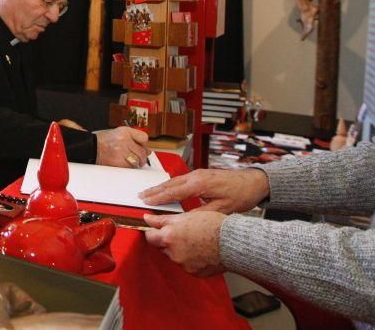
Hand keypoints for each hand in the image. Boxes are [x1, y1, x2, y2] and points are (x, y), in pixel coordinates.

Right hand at [94, 126, 148, 166]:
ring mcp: (121, 151)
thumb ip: (134, 139)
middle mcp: (124, 140)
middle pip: (142, 151)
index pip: (144, 138)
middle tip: (138, 158)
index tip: (142, 147)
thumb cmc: (105, 141)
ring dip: (135, 163)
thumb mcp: (119, 134)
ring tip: (128, 160)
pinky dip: (129, 167)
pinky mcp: (118, 161)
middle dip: (142, 157)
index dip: (144, 144)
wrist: (91, 147)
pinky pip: (130, 167)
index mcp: (125, 131)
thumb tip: (148, 151)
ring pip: (137, 160)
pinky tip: (123, 162)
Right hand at [139, 168, 268, 212]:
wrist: (255, 181)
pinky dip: (170, 185)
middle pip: (170, 184)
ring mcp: (198, 173)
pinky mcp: (201, 174)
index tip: (146, 202)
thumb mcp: (221, 209)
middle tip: (140, 196)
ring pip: (174, 181)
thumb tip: (183, 221)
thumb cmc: (241, 195)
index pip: (173, 192)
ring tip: (148, 192)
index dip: (158, 198)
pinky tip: (166, 189)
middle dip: (154, 190)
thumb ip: (201, 214)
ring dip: (161, 187)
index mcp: (199, 184)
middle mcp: (196, 176)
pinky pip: (181, 179)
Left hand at [143, 210, 226, 275]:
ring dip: (180, 250)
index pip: (150, 237)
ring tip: (195, 241)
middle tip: (183, 233)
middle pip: (162, 247)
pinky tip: (201, 251)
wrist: (232, 243)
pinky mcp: (194, 272)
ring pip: (175, 256)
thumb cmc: (212, 226)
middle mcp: (174, 253)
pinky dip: (190, 259)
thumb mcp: (185, 216)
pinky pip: (187, 265)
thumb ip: (162, 220)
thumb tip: (147, 218)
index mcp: (169, 238)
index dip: (153, 232)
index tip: (158, 229)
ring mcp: (184, 265)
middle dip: (168, 241)